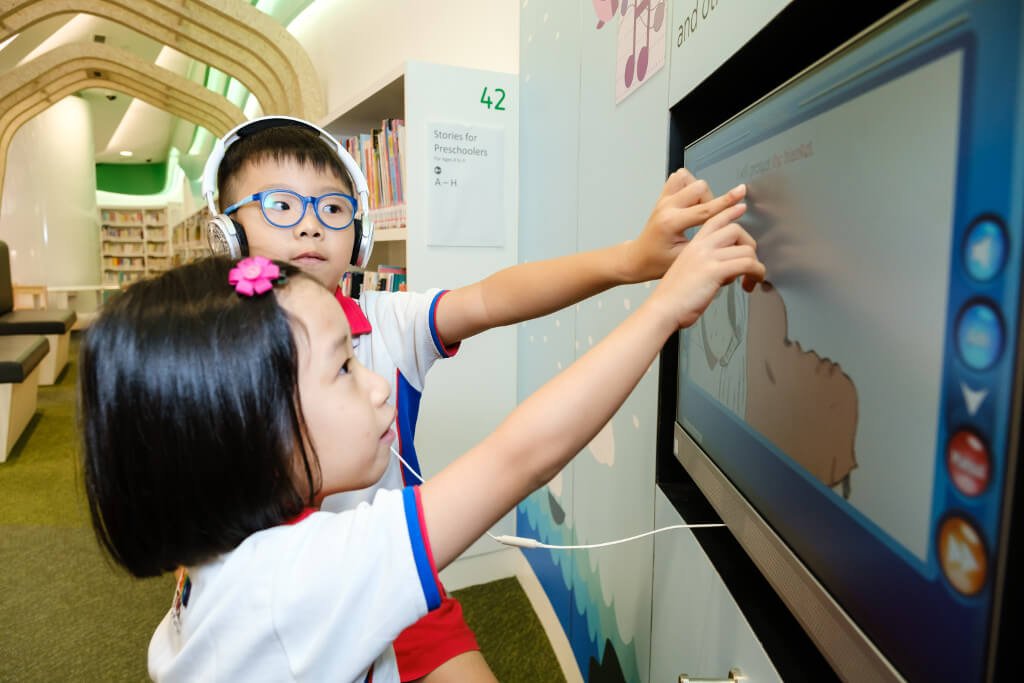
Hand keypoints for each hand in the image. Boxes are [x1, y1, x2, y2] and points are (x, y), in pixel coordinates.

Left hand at [622, 169, 747, 282]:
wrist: (638, 258)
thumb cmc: (657, 263)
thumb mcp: (684, 257)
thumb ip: (706, 242)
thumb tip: (729, 231)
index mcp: (671, 223)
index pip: (704, 210)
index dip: (726, 203)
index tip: (741, 196)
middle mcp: (666, 207)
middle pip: (699, 188)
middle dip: (711, 201)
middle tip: (709, 219)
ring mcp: (663, 200)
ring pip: (690, 180)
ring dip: (700, 192)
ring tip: (698, 210)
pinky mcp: (662, 197)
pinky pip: (679, 178)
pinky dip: (689, 185)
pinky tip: (690, 201)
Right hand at [646, 201, 765, 329]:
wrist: (661, 309)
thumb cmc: (672, 298)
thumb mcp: (687, 273)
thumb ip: (704, 265)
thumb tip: (726, 271)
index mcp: (692, 246)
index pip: (714, 219)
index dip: (730, 211)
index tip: (741, 207)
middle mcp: (700, 247)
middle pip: (736, 230)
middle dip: (749, 246)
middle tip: (749, 264)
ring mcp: (707, 257)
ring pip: (746, 250)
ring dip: (755, 266)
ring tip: (750, 280)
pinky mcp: (715, 270)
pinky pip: (748, 264)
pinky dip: (757, 273)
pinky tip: (752, 283)